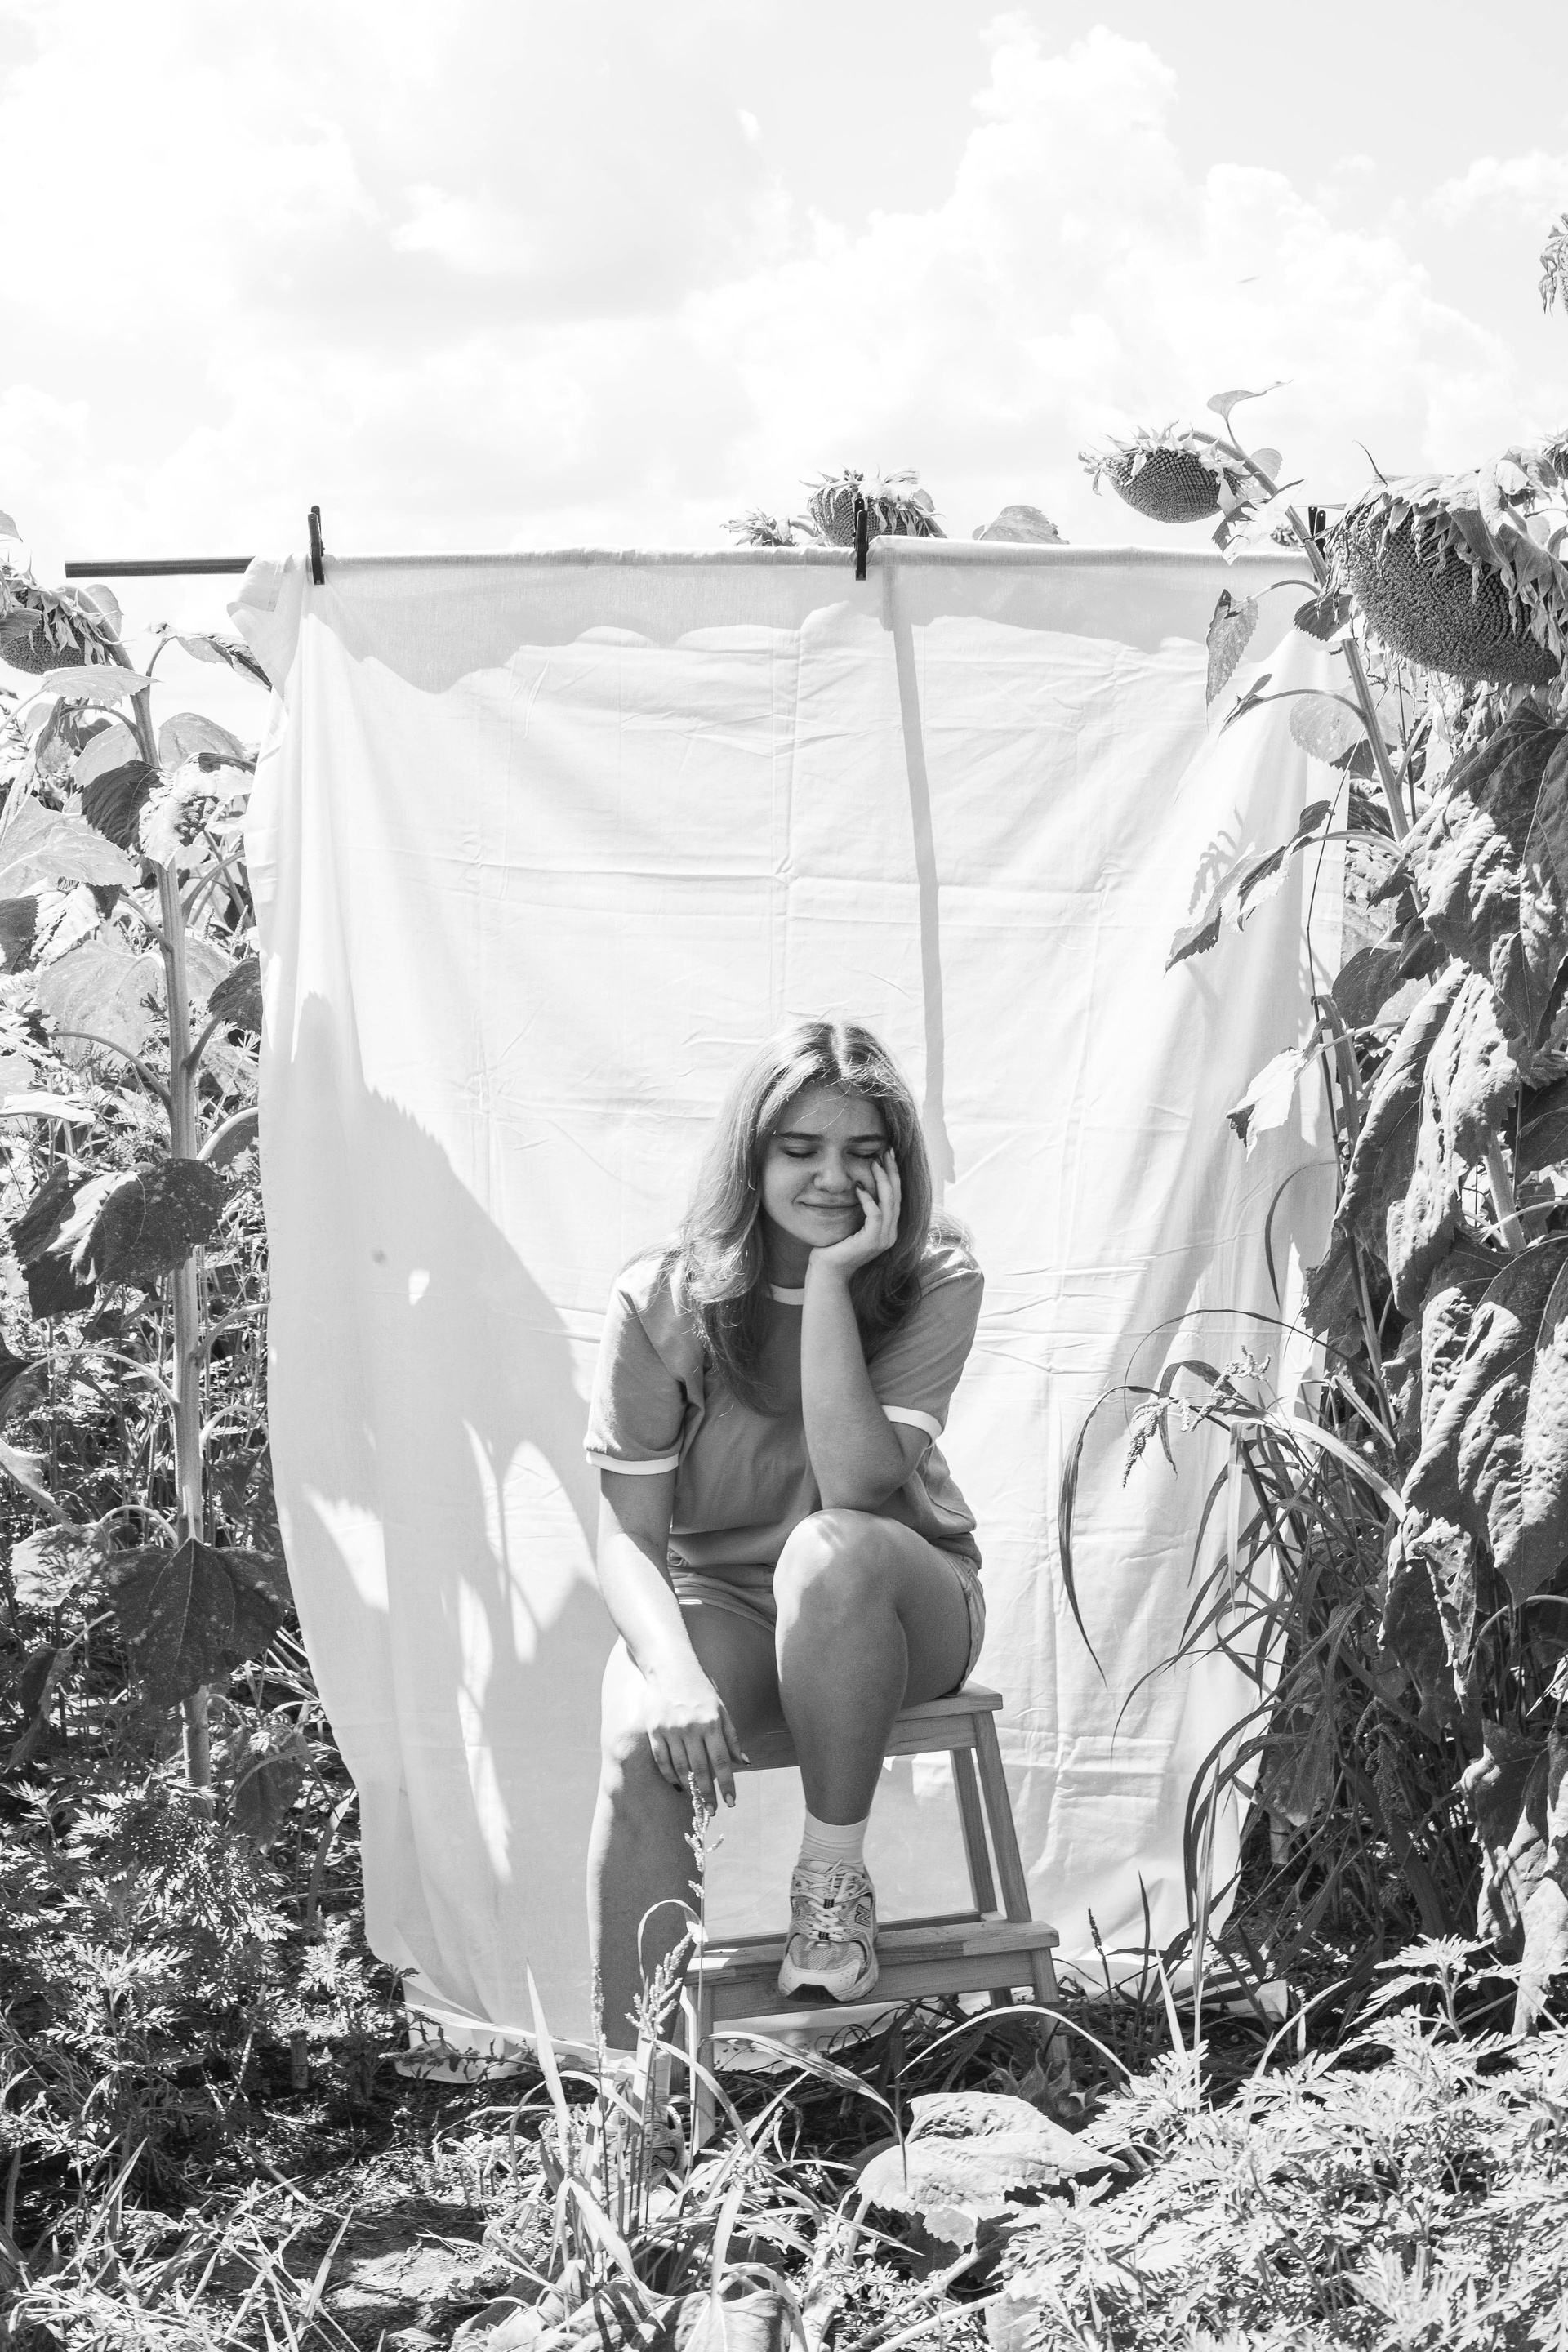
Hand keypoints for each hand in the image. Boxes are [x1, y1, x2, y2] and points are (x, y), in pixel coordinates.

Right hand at [641, 1660, 747, 1809]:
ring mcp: (670, 1729)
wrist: (670, 1668)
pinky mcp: (654, 1730)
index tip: (732, 1803)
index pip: (721, 1761)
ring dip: (690, 1788)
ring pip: (681, 1768)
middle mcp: (691, 1727)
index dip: (727, 1785)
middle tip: (712, 1810)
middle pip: (701, 1769)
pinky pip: (662, 1760)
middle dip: (708, 1794)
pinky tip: (678, 1785)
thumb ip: (731, 1737)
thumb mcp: (721, 1709)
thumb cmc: (700, 1690)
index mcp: (711, 1722)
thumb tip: (744, 1762)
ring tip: (697, 1800)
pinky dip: (670, 1776)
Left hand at [807, 1149, 900, 1277]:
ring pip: (889, 1203)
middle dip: (892, 1172)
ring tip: (874, 1163)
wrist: (828, 1271)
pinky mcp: (872, 1242)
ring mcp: (883, 1239)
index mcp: (888, 1229)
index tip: (888, 1155)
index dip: (894, 1175)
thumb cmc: (835, 1246)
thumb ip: (861, 1208)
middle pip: (897, 1196)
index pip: (896, 1197)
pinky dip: (869, 1200)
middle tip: (887, 1151)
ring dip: (882, 1181)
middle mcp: (890, 1234)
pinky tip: (859, 1187)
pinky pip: (876, 1215)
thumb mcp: (851, 1223)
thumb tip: (858, 1183)